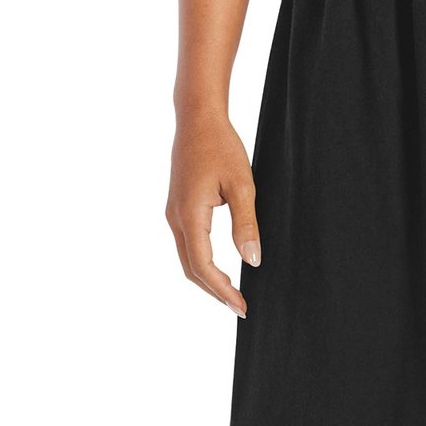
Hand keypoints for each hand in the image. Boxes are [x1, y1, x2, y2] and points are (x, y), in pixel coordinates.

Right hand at [165, 113, 260, 315]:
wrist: (197, 119)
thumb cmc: (221, 146)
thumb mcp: (242, 185)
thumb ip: (246, 225)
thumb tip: (252, 261)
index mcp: (190, 215)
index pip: (203, 266)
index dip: (222, 291)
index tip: (241, 307)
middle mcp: (175, 218)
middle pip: (191, 269)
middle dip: (214, 292)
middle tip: (239, 307)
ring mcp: (174, 213)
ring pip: (187, 259)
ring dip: (208, 280)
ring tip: (232, 293)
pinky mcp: (178, 208)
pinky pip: (187, 245)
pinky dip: (202, 263)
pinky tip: (220, 269)